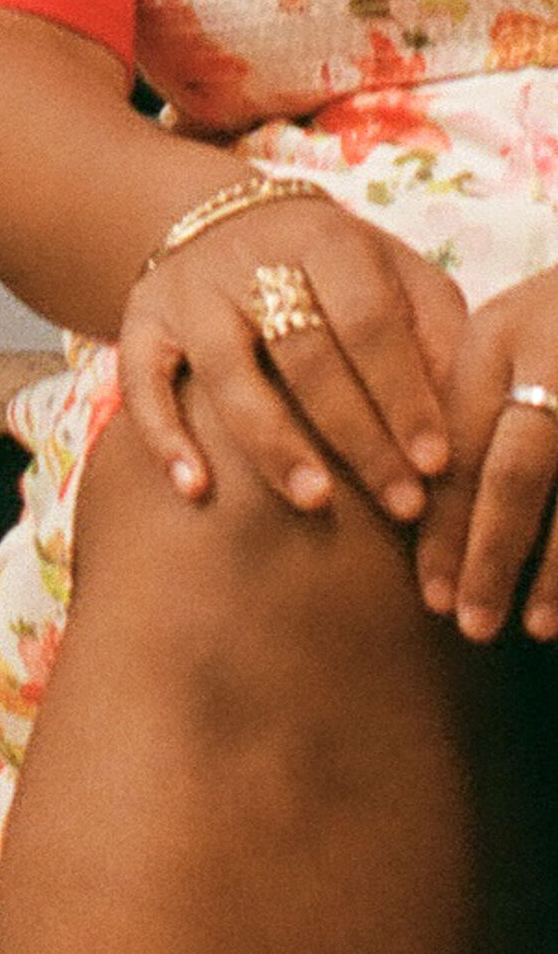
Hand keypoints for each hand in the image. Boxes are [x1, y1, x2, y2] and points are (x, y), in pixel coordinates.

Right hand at [120, 185, 465, 525]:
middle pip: (303, 350)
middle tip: (400, 504)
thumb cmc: (333, 268)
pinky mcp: (141, 318)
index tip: (436, 464)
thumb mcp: (392, 272)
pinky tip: (195, 489)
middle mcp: (248, 256)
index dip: (402, 393)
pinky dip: (163, 434)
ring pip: (224, 366)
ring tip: (316, 502)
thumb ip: (431, 330)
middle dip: (356, 434)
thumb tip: (463, 412)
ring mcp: (189, 288)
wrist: (221, 217)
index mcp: (323, 237)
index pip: (367, 319)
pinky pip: (141, 376)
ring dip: (271, 439)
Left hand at [418, 269, 557, 640]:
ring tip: (535, 626)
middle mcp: (555, 363)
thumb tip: (411, 503)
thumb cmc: (550, 327)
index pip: (461, 440)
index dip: (444, 523)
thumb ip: (459, 401)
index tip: (430, 594)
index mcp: (504, 337)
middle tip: (470, 625)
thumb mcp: (502, 337)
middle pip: (519, 472)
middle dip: (492, 553)